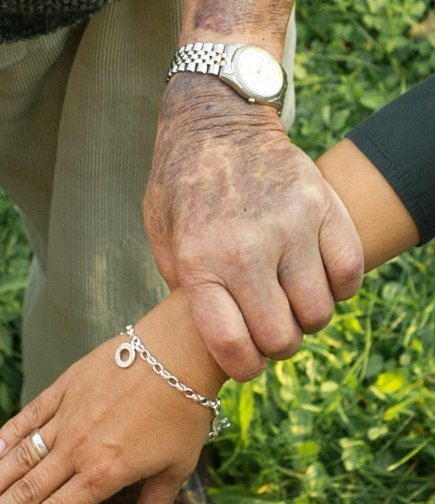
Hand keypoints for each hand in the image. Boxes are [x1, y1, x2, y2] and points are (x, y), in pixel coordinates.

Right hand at [0, 292, 219, 503]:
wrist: (178, 351)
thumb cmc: (184, 411)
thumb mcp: (177, 466)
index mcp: (104, 475)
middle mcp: (77, 450)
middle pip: (27, 491)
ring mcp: (65, 419)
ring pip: (20, 458)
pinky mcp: (62, 390)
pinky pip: (29, 417)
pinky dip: (8, 434)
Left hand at [145, 78, 362, 379]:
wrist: (215, 126)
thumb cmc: (182, 192)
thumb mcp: (163, 243)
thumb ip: (186, 290)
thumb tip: (219, 333)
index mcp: (201, 263)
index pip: (233, 344)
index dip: (244, 367)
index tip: (248, 365)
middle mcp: (247, 249)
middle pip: (281, 336)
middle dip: (277, 346)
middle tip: (270, 334)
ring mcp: (291, 226)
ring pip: (320, 311)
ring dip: (308, 320)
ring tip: (292, 305)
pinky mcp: (324, 206)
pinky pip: (349, 271)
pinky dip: (338, 288)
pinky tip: (318, 281)